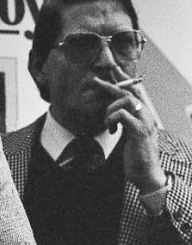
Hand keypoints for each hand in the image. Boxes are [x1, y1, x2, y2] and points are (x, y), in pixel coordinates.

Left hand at [93, 66, 165, 193]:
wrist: (147, 174)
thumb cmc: (137, 156)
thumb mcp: (129, 135)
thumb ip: (125, 123)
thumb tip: (114, 115)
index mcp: (145, 116)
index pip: (136, 92)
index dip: (125, 80)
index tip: (114, 70)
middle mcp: (148, 116)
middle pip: (130, 92)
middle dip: (112, 85)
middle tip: (96, 81)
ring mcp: (145, 123)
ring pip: (126, 100)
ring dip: (110, 108)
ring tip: (107, 122)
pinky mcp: (139, 132)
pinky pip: (123, 115)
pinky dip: (112, 119)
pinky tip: (111, 129)